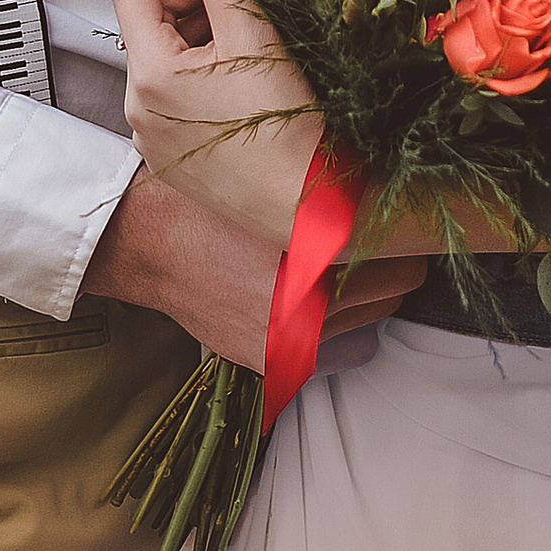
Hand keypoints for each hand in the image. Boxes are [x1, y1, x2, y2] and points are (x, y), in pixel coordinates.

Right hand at [81, 172, 423, 372]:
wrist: (147, 241)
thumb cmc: (207, 206)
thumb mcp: (280, 189)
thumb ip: (340, 203)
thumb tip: (395, 199)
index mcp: (310, 272)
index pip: (400, 264)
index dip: (403, 236)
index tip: (402, 221)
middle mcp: (301, 321)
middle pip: (390, 296)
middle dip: (389, 265)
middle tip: (377, 235)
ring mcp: (285, 346)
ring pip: (368, 324)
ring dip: (365, 296)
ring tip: (344, 261)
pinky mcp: (269, 360)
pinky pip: (332, 349)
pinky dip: (335, 324)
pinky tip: (316, 292)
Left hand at [112, 0, 324, 249]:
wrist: (311, 208)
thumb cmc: (287, 125)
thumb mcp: (253, 34)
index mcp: (148, 76)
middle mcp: (137, 111)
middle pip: (154, 24)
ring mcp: (154, 139)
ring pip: (168, 59)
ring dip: (204, 35)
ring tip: (255, 41)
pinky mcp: (175, 159)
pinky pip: (178, 96)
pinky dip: (205, 72)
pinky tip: (247, 78)